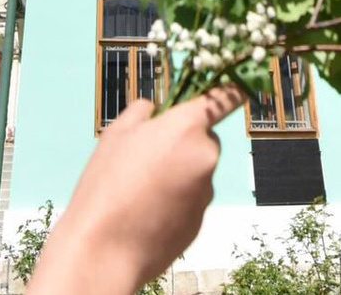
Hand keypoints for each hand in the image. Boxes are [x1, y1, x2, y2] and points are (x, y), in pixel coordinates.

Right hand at [26, 86, 244, 294]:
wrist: (103, 249)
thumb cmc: (106, 185)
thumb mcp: (116, 134)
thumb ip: (142, 112)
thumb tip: (154, 108)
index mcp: (187, 127)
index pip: (225, 99)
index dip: (231, 93)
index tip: (236, 90)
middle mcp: (206, 155)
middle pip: (206, 140)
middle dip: (186, 144)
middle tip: (150, 158)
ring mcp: (207, 190)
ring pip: (197, 172)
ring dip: (179, 175)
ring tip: (141, 192)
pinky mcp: (201, 219)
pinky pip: (191, 201)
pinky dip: (176, 202)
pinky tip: (147, 213)